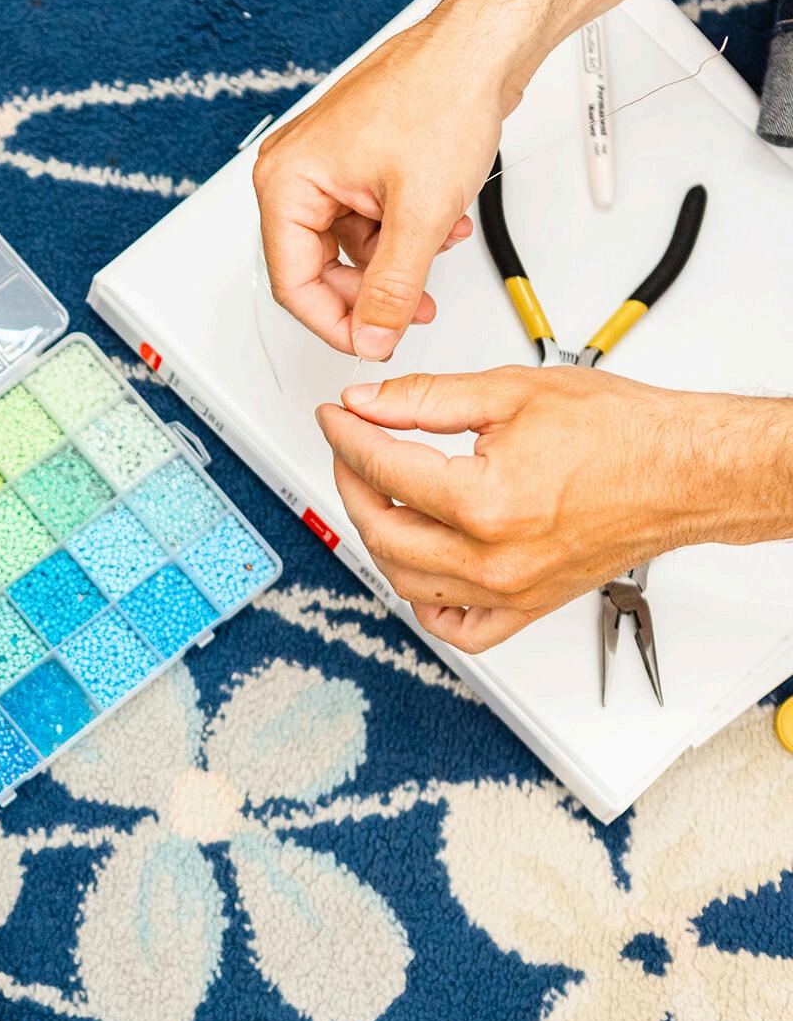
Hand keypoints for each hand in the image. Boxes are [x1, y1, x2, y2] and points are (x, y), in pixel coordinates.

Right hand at [252, 17, 501, 360]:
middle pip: (318, 267)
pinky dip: (403, 231)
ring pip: (350, 246)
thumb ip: (392, 288)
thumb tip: (374, 335)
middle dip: (370, 292)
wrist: (480, 48)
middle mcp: (295, 172)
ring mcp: (325, 166)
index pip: (292, 283)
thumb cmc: (441, 95)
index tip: (370, 341)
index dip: (334, 322)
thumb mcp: (419, 213)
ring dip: (396, 259)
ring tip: (438, 248)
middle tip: (407, 312)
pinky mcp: (355, 162)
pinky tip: (439, 224)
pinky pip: (367, 219)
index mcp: (287, 181)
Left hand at [315, 367, 767, 651]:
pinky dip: (426, 602)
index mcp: (486, 504)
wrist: (685, 471)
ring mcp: (509, 591)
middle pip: (381, 530)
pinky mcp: (526, 607)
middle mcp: (494, 560)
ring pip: (405, 580)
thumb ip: (423, 399)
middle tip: (351, 449)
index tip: (335, 418)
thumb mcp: (509, 392)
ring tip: (381, 494)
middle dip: (352, 483)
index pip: (382, 470)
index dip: (346, 436)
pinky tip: (420, 565)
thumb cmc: (621, 433)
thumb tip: (365, 403)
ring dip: (379, 535)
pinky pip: (458, 628)